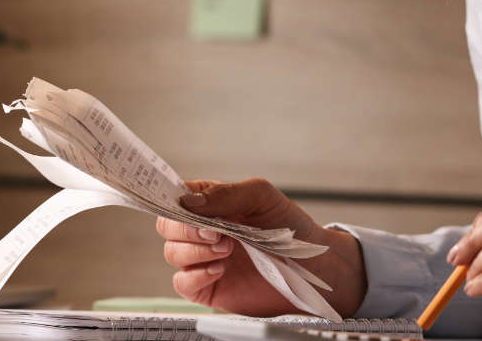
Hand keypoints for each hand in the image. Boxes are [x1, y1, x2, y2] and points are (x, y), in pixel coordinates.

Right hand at [155, 178, 364, 316]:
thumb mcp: (261, 197)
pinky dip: (196, 275)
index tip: (181, 204)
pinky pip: (183, 282)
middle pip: (168, 226)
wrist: (313, 267)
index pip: (176, 197)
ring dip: (195, 250)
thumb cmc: (291, 228)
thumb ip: (225, 194)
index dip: (171, 199)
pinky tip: (220, 269)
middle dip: (186, 228)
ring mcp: (204, 259)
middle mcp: (203, 231)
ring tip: (227, 249)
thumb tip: (189, 201)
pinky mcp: (208, 287)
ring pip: (172, 253)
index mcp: (212, 204)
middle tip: (216, 231)